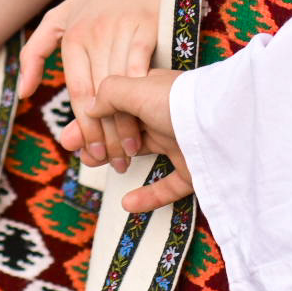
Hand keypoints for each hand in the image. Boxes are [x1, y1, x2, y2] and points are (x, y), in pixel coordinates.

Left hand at [41, 0, 167, 168]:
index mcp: (72, 35)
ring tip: (130, 152)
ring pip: (118, 88)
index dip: (84, 127)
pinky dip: (142, 97)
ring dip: (125, 125)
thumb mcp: (63, 15)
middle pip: (96, 96)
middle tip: (110, 163)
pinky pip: (141, 69)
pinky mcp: (148, 25)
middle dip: (103, 135)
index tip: (90, 154)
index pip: (76, 93)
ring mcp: (120, 29)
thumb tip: (25, 91)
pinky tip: (148, 120)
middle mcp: (92, 32)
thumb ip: (38, 50)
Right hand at [80, 71, 193, 205]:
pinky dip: (149, 196)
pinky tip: (128, 203)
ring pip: (144, 152)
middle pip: (125, 128)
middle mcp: (166, 114)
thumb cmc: (178, 101)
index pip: (116, 103)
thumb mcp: (135, 87)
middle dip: (98, 139)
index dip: (90, 119)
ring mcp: (182, 142)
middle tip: (77, 153)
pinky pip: (169, 185)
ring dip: (117, 159)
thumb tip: (90, 106)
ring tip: (94, 166)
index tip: (67, 137)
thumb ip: (109, 93)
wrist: (224, 125)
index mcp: (153, 91)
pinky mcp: (195, 170)